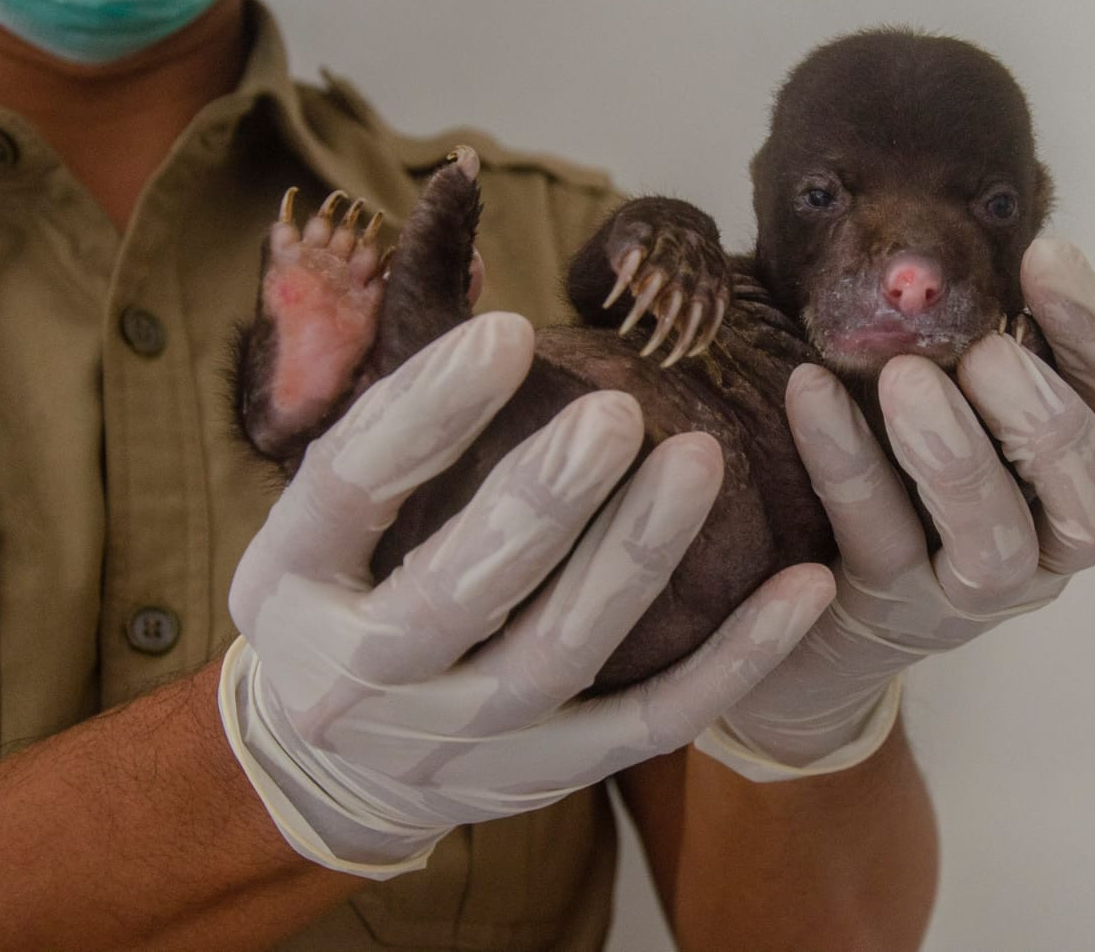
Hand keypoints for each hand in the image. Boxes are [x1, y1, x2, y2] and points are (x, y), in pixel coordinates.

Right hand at [218, 311, 833, 875]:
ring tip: (700, 463)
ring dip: (636, 559)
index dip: (426, 412)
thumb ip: (381, 437)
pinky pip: (653, 721)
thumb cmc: (334, 603)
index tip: (507, 332)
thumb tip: (487, 321)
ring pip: (561, 653)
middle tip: (616, 413)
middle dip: (542, 501)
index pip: (352, 488)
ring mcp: (461, 737)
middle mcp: (363, 678)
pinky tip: (803, 587)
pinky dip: (734, 660)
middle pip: (460, 590)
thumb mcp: (307, 525)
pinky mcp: (549, 771)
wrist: (326, 773)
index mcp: (291, 585)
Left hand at [698, 238, 1094, 778]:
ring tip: (906, 378)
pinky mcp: (886, 609)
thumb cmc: (885, 469)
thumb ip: (961, 338)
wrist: (802, 604)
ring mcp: (968, 593)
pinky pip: (876, 536)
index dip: (1093, 331)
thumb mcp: (935, 398)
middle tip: (984, 352)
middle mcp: (1044, 546)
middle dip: (1047, 420)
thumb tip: (947, 233)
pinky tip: (808, 391)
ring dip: (958, 455)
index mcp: (1071, 475)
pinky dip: (846, 461)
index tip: (1046, 255)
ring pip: (996, 542)